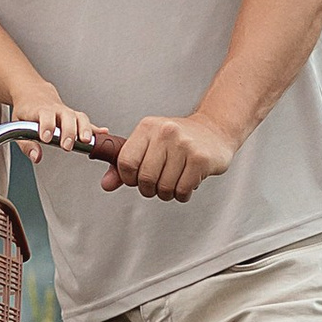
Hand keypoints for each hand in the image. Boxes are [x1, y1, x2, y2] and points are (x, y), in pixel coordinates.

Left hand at [18, 99, 103, 164]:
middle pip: (66, 117)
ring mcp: (67, 112)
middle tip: (67, 145)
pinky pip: (87, 121)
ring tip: (87, 141)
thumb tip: (36, 156)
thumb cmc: (27, 110)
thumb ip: (26, 144)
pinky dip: (96, 128)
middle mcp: (56, 109)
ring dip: (85, 129)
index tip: (46, 137)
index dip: (46, 126)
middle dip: (68, 131)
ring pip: (79, 117)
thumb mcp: (18, 125)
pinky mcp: (75, 116)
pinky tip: (103, 133)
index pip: (45, 116)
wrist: (34, 93)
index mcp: (40, 110)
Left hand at [105, 111, 237, 201]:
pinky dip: (182, 194)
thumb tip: (106, 184)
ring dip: (167, 193)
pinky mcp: (200, 159)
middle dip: (149, 189)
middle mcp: (165, 133)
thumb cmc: (178, 139)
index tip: (135, 179)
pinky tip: (185, 183)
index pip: (126, 162)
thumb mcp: (148, 144)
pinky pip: (182, 190)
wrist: (214, 130)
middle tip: (156, 184)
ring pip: (164, 187)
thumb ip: (125, 165)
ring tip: (173, 182)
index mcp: (147, 127)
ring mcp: (184, 145)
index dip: (128, 178)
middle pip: (145, 178)